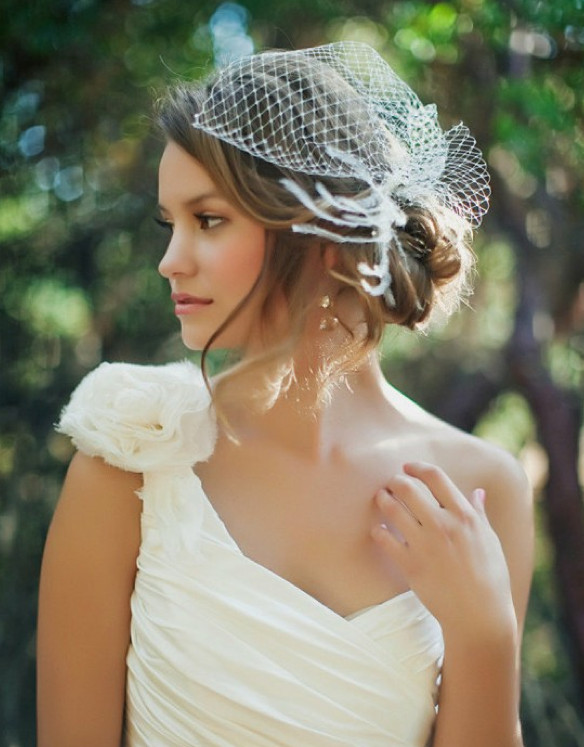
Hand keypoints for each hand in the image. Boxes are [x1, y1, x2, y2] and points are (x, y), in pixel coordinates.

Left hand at [371, 462, 516, 643]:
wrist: (479, 616)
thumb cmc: (490, 578)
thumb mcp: (490, 541)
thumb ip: (479, 514)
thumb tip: (477, 492)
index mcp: (464, 516)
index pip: (436, 477)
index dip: (417, 467)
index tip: (408, 468)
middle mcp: (443, 526)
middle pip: (408, 488)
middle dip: (395, 481)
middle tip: (391, 484)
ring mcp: (425, 545)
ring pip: (392, 510)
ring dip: (382, 500)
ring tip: (381, 499)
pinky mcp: (410, 565)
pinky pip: (384, 539)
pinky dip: (378, 531)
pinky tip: (379, 530)